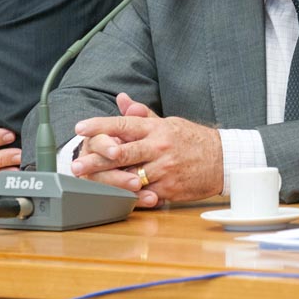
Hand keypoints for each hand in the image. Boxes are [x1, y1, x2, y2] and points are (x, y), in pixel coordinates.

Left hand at [71, 93, 223, 207]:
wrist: (222, 159)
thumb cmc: (192, 140)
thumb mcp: (168, 122)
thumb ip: (142, 115)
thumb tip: (122, 99)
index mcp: (156, 129)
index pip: (124, 125)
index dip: (100, 125)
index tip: (80, 127)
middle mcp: (159, 147)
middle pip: (122, 153)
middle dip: (96, 160)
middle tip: (76, 165)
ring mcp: (164, 169)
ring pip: (130, 177)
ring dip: (108, 182)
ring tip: (88, 185)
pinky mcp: (169, 188)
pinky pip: (144, 194)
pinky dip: (129, 196)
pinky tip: (113, 198)